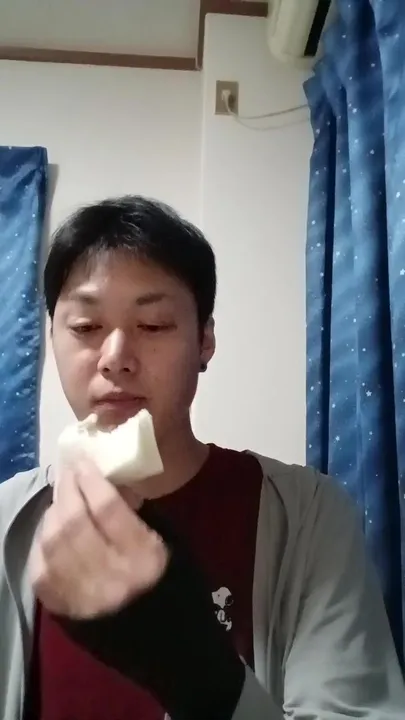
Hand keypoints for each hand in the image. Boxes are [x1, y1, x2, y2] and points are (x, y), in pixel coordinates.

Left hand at [29, 456, 168, 618]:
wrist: (165, 642)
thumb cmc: (173, 582)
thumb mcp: (170, 540)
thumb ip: (138, 511)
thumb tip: (109, 481)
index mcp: (145, 559)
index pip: (108, 509)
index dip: (92, 480)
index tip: (85, 462)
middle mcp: (111, 579)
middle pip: (75, 523)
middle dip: (68, 490)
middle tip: (69, 472)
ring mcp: (83, 598)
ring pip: (53, 544)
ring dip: (53, 513)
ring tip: (62, 499)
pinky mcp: (64, 611)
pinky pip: (41, 569)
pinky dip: (43, 543)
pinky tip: (52, 530)